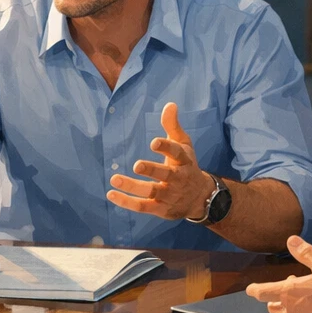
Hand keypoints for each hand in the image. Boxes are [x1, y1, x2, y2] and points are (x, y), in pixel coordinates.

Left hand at [107, 102, 213, 219]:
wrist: (200, 198)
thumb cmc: (187, 166)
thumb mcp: (184, 145)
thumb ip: (173, 126)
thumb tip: (169, 104)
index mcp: (183, 161)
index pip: (177, 153)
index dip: (166, 147)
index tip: (154, 142)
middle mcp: (177, 178)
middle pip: (165, 175)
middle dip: (151, 170)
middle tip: (136, 165)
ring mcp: (169, 195)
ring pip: (151, 192)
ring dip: (132, 187)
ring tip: (114, 179)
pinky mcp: (160, 208)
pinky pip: (142, 206)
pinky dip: (126, 202)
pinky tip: (111, 194)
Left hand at [246, 235, 311, 312]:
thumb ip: (306, 253)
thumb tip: (291, 240)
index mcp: (288, 292)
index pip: (262, 291)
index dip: (254, 289)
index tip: (250, 289)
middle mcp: (289, 311)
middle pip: (274, 306)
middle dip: (279, 300)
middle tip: (294, 291)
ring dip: (293, 312)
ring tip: (309, 304)